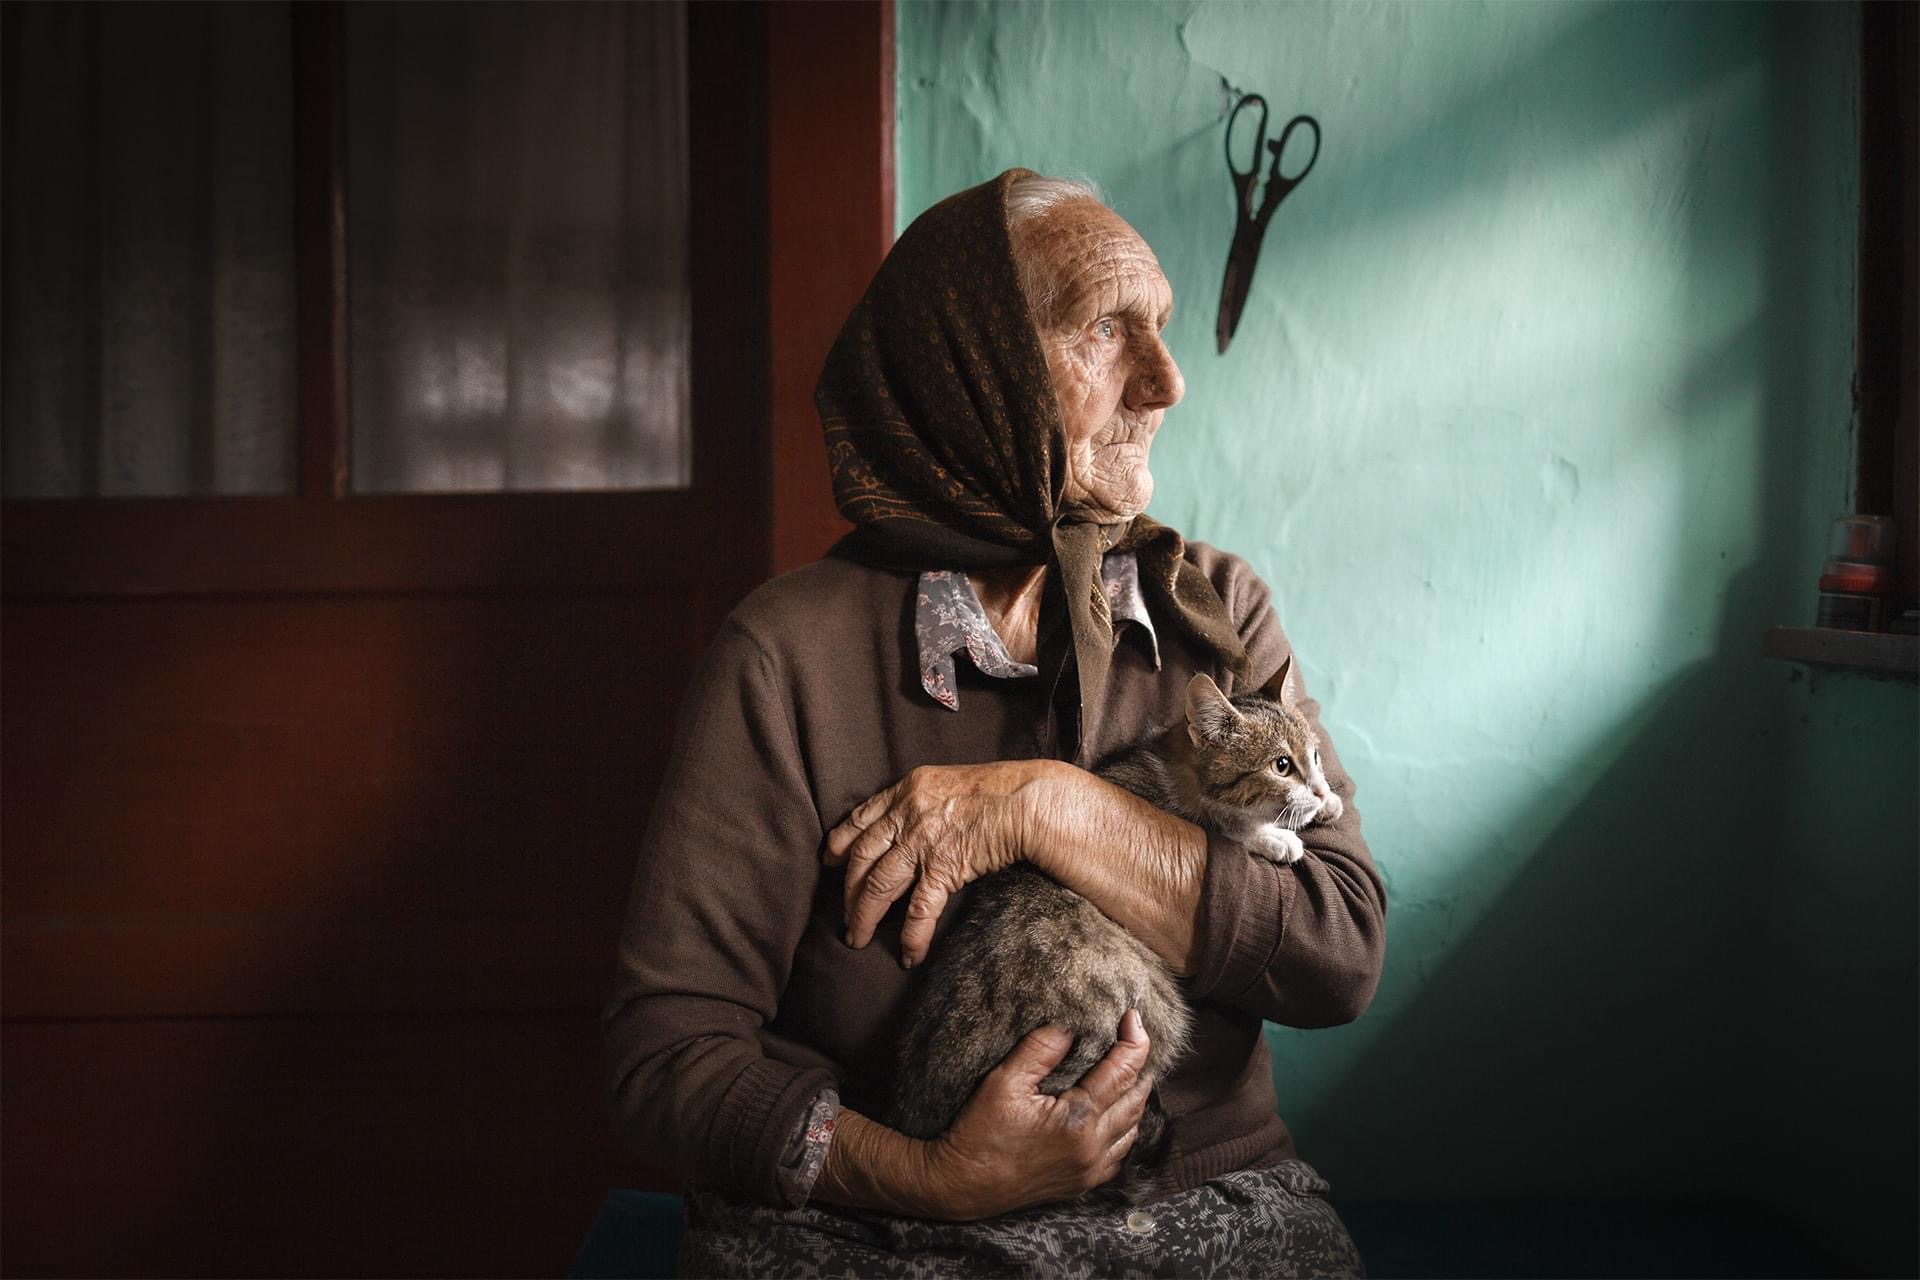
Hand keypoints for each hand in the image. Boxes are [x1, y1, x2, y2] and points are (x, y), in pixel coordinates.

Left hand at [825, 760, 1066, 964]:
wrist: (1029, 799)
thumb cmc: (1002, 789)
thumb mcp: (951, 781)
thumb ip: (926, 800)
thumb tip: (916, 823)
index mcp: (907, 790)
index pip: (861, 819)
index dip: (840, 844)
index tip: (829, 862)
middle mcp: (907, 814)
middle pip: (861, 858)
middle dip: (847, 891)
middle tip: (843, 916)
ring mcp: (922, 842)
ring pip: (878, 886)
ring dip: (863, 917)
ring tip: (856, 940)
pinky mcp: (943, 868)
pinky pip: (918, 909)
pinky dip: (911, 936)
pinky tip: (907, 954)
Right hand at [924, 1012, 1152, 1219]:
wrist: (963, 1185)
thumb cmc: (979, 1133)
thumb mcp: (1003, 1082)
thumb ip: (1039, 1050)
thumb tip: (1070, 1026)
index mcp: (1077, 1121)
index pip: (1120, 1073)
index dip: (1133, 1041)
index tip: (1133, 1017)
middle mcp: (1092, 1148)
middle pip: (1135, 1099)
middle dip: (1140, 1066)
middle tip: (1134, 1040)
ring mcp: (1090, 1170)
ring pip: (1132, 1129)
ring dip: (1134, 1098)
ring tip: (1129, 1071)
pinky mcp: (1082, 1183)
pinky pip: (1120, 1154)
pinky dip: (1125, 1130)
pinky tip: (1115, 1114)